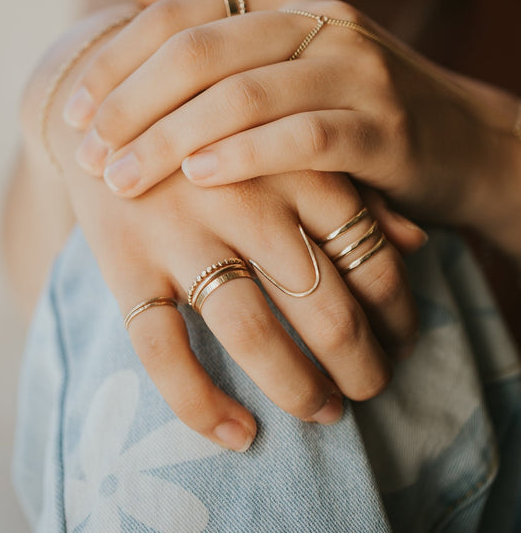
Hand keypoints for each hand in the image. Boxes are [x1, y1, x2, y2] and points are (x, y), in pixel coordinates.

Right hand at [36, 7, 419, 451]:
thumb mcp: (291, 140)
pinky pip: (162, 349)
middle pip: (321, 304)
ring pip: (251, 333)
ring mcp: (180, 230)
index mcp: (296, 161)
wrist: (113, 99)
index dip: (397, 311)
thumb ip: (355, 187)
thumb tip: (418, 243)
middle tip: (372, 387)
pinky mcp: (124, 259)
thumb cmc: (221, 127)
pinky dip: (200, 403)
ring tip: (325, 412)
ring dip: (298, 387)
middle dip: (360, 361)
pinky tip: (238, 434)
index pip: (369, 253)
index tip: (404, 341)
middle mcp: (245, 197)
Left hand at [64, 0, 516, 241]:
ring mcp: (357, 70)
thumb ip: (210, 13)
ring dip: (173, 139)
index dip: (117, 62)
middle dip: (133, 106)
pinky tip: (200, 178)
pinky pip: (304, 137)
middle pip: (201, 52)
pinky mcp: (386, 127)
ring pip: (245, 95)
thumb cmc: (351, 101)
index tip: (73, 113)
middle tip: (90, 155)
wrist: (459, 138)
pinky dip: (246, 156)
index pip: (179, 13)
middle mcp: (321, 19)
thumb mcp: (283, 50)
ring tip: (125, 179)